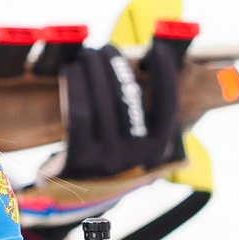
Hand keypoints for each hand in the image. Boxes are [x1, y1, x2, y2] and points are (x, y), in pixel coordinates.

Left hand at [54, 45, 183, 181]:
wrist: (73, 192)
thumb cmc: (107, 151)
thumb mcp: (134, 138)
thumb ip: (143, 110)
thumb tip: (152, 60)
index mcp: (157, 150)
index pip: (167, 106)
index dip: (166, 75)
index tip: (159, 49)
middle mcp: (136, 158)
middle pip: (129, 99)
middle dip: (117, 65)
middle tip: (105, 48)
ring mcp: (108, 160)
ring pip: (101, 103)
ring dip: (93, 70)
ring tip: (86, 55)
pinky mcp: (79, 160)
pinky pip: (78, 113)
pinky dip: (75, 86)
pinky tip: (71, 69)